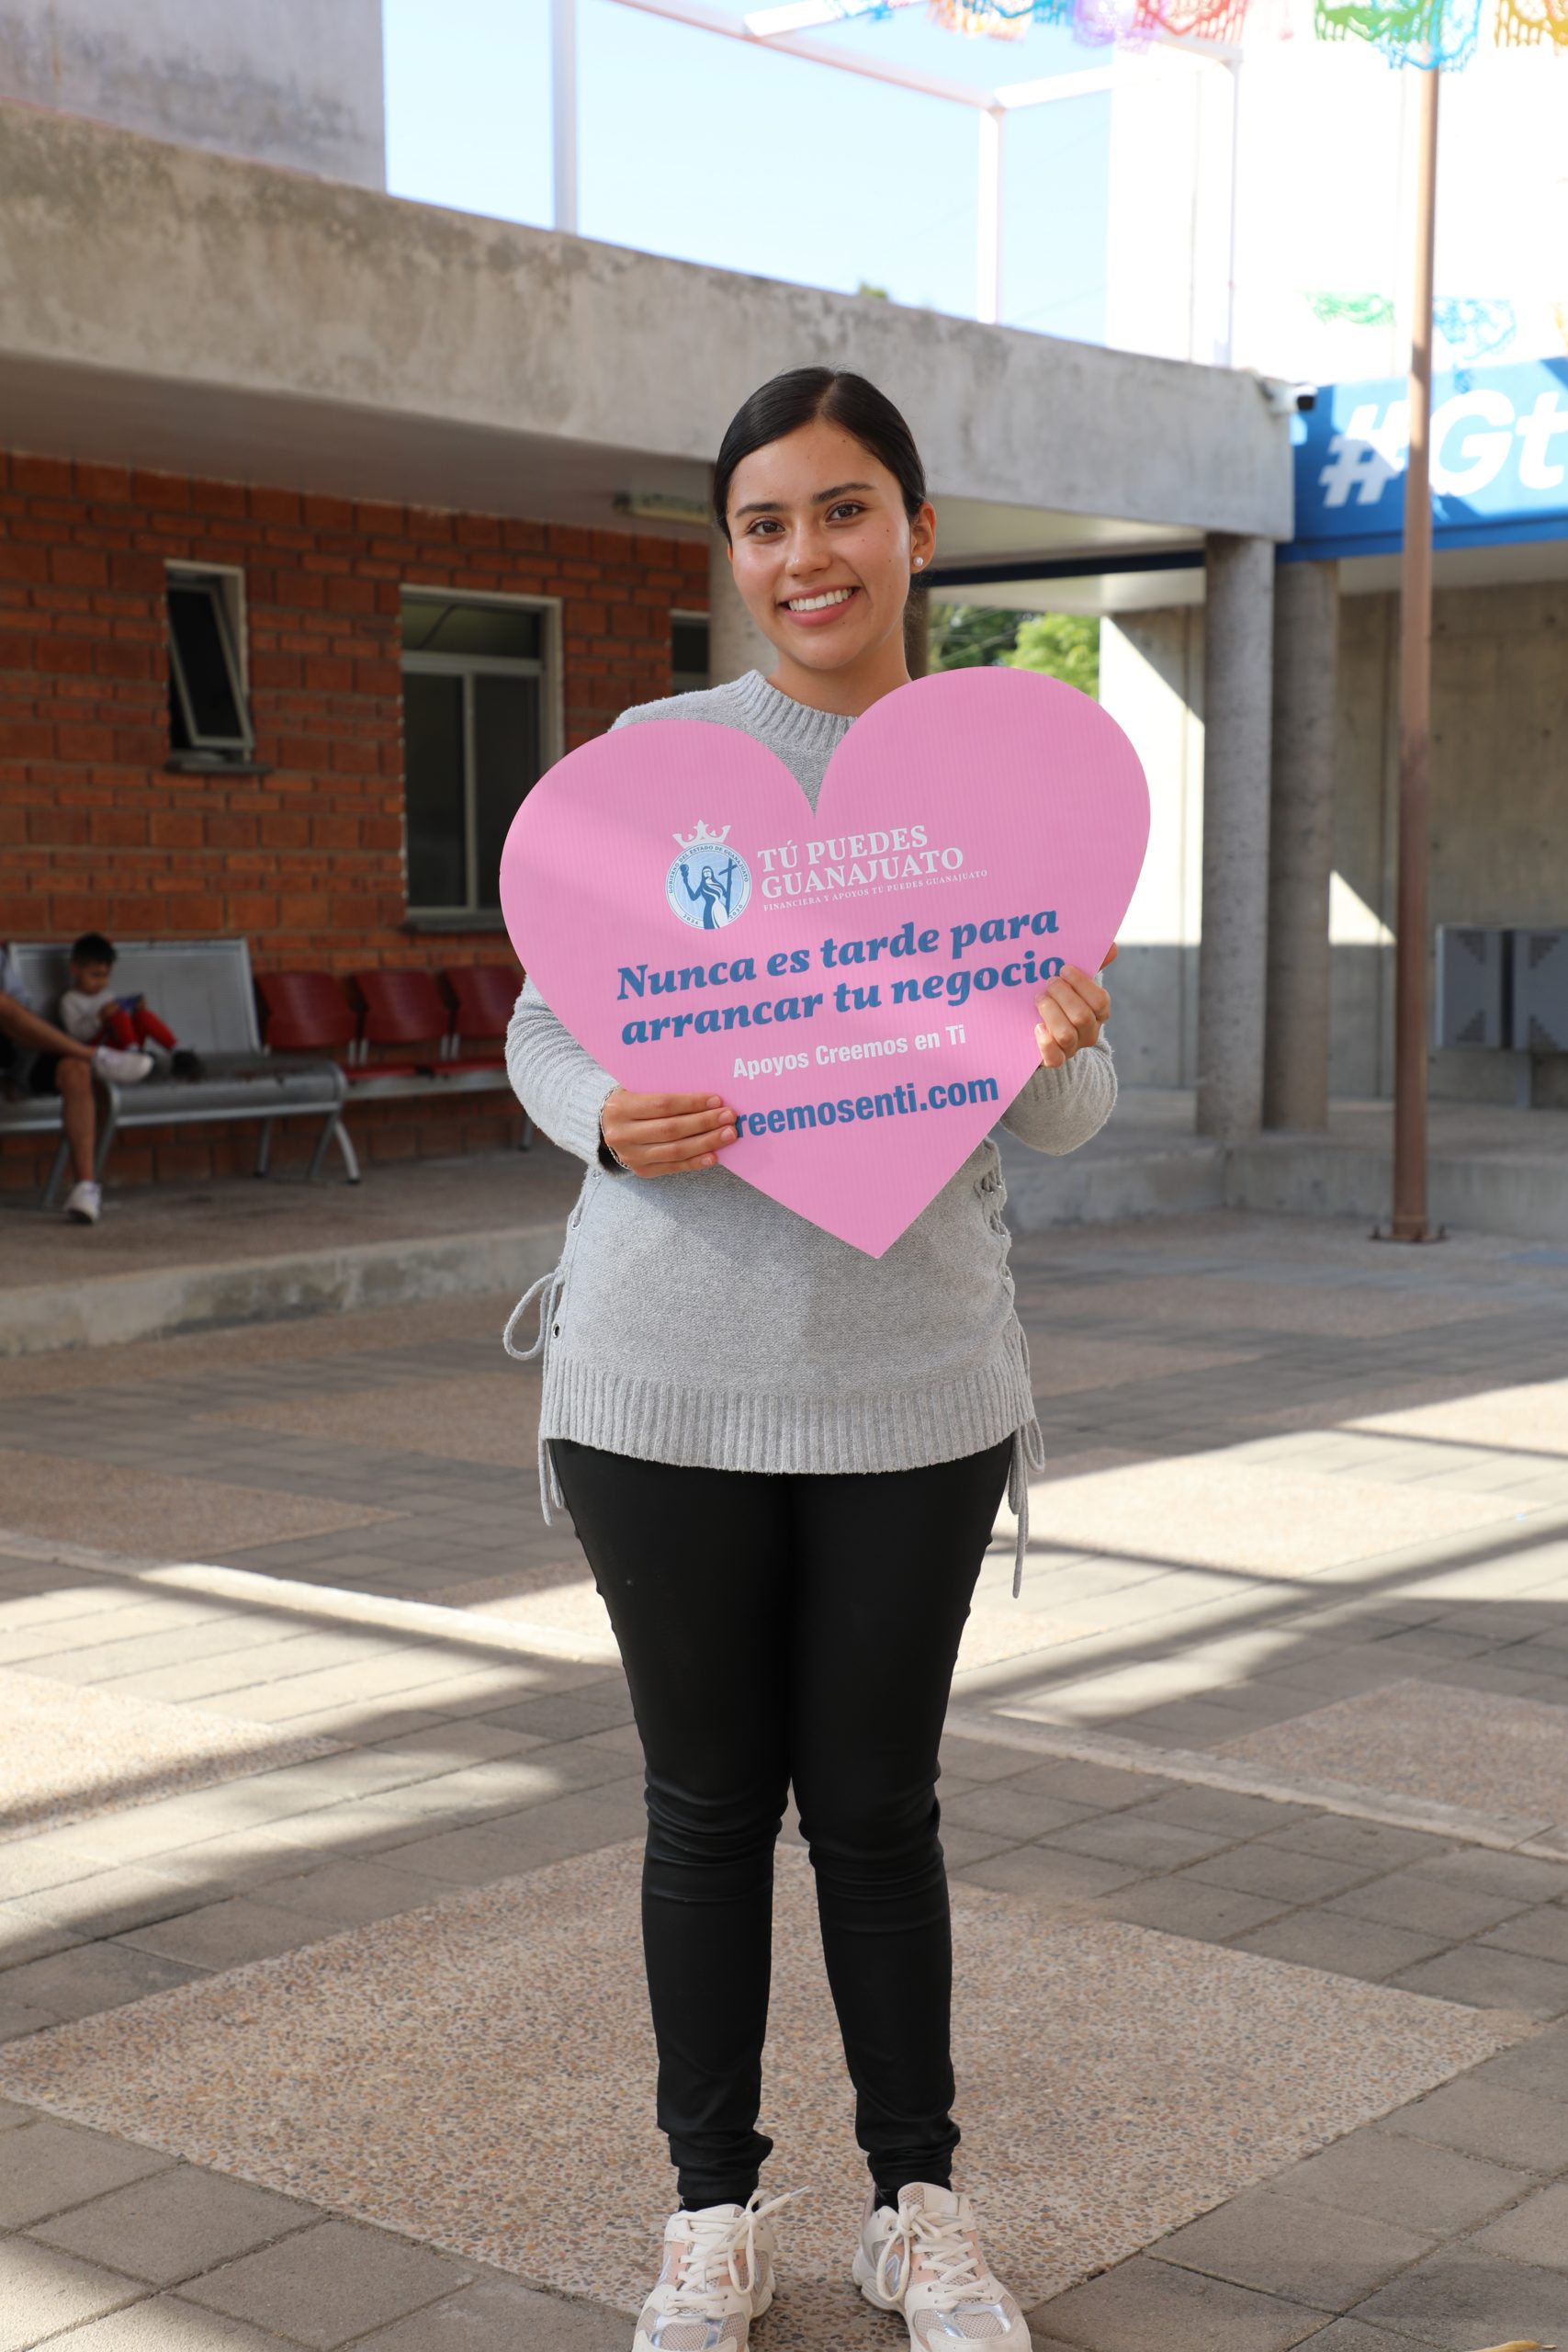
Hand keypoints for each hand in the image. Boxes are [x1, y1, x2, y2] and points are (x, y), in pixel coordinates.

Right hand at [601, 1088, 737, 1176]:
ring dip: (706, 1143)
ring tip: (728, 1134)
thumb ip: (663, 1089)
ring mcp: (631, 1156)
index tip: (717, 1100)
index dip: (692, 1103)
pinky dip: (695, 1162)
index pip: (663, 1105)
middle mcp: (622, 1134)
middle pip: (671, 1129)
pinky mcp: (641, 1171)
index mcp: (620, 1107)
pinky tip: (714, 1155)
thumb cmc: (631, 1101)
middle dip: (704, 1123)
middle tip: (729, 1117)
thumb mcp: (637, 1088)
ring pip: (675, 1150)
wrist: (605, 1126)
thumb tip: (706, 1095)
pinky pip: (673, 1167)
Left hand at [1035, 942, 1116, 1070]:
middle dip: (1063, 996)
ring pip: (1067, 1035)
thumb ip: (1092, 966)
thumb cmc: (1061, 1000)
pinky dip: (1045, 1042)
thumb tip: (1112, 946)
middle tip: (1049, 982)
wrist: (1042, 1033)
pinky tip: (1036, 1026)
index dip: (1082, 984)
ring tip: (1039, 999)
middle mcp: (1088, 1032)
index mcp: (1098, 1013)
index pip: (1100, 1001)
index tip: (1064, 968)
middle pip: (1083, 1017)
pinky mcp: (1054, 1060)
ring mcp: (1072, 1048)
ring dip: (1051, 1013)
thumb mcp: (1075, 983)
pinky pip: (1054, 1057)